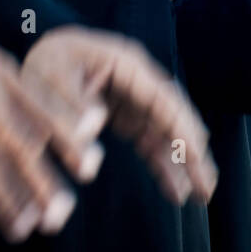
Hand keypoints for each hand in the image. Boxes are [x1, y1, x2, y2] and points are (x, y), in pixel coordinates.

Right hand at [0, 29, 106, 242]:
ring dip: (4, 199)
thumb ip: (16, 92)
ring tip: (21, 228)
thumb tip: (54, 129)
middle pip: (17, 142)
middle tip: (60, 213)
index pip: (42, 109)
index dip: (69, 139)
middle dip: (41, 182)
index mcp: (0, 72)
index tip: (91, 166)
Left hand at [22, 27, 217, 205]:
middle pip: (175, 116)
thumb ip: (69, 103)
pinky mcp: (129, 115)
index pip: (162, 99)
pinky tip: (176, 189)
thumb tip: (94, 127)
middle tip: (207, 188)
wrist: (42, 56)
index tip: (196, 156)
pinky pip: (152, 141)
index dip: (180, 128)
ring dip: (184, 162)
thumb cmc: (45, 64)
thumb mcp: (49, 78)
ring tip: (200, 195)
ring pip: (168, 132)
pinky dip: (164, 164)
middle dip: (192, 151)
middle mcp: (140, 80)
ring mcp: (137, 99)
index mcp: (126, 65)